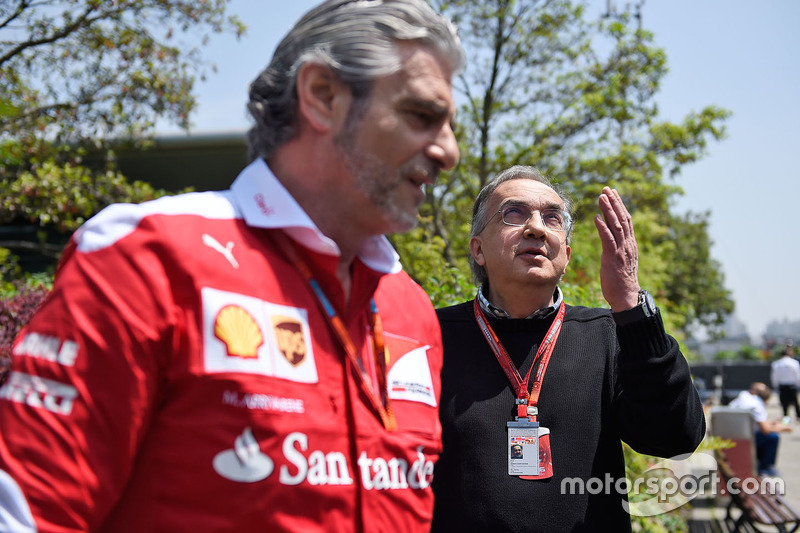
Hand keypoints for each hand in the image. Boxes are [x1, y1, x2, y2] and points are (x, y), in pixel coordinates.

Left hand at [594, 187, 639, 310]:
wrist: (626, 296)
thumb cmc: (620, 281)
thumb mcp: (620, 260)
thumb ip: (617, 248)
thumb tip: (611, 239)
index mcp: (630, 244)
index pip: (626, 220)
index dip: (619, 205)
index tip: (613, 193)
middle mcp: (628, 244)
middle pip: (622, 218)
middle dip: (614, 202)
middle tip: (607, 188)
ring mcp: (621, 250)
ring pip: (616, 225)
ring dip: (608, 210)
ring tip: (601, 197)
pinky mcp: (613, 257)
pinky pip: (608, 239)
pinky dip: (603, 227)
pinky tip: (597, 217)